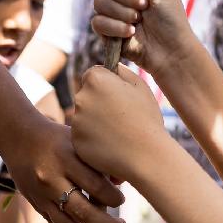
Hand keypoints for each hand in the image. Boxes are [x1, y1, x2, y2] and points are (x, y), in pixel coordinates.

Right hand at [3, 119, 124, 222]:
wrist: (18, 136)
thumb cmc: (57, 137)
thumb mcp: (79, 141)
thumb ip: (100, 161)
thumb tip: (122, 183)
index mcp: (66, 159)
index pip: (97, 187)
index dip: (114, 199)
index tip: (121, 199)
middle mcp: (53, 180)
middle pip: (85, 212)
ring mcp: (43, 196)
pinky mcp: (37, 206)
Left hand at [72, 65, 170, 181]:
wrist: (145, 155)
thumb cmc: (146, 119)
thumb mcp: (140, 86)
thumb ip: (121, 71)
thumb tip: (110, 67)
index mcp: (95, 80)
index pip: (93, 74)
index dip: (107, 85)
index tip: (119, 96)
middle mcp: (80, 98)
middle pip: (86, 96)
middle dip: (99, 103)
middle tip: (121, 117)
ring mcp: (76, 121)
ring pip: (84, 117)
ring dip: (96, 122)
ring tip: (118, 132)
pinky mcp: (76, 142)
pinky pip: (83, 136)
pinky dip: (93, 140)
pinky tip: (111, 144)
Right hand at [92, 0, 197, 75]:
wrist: (172, 48)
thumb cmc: (169, 14)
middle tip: (144, 5)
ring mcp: (109, 10)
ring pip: (99, 2)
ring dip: (124, 13)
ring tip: (139, 21)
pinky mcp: (105, 30)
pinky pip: (98, 22)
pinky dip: (117, 28)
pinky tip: (131, 33)